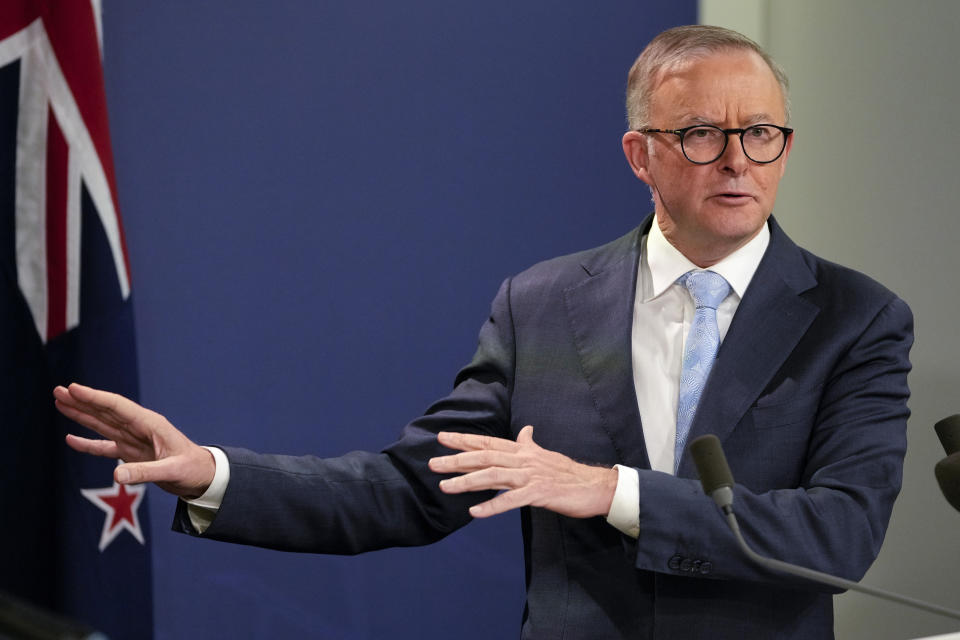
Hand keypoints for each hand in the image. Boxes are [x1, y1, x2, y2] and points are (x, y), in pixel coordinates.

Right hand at [54, 383, 214, 498]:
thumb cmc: (192, 469)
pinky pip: (105, 446)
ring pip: (102, 424)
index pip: (117, 406)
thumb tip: (116, 476)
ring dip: (81, 414)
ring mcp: (133, 440)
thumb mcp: (172, 471)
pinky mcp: (130, 453)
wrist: (202, 476)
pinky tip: (71, 439)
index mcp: (150, 424)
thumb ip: (145, 472)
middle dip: (82, 401)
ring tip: (60, 402)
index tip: (73, 388)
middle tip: (58, 390)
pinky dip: (88, 443)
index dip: (94, 397)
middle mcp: (139, 428)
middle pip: (106, 411)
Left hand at [428, 425, 617, 518]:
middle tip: (433, 463)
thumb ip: (529, 444)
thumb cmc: (568, 473)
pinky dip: (492, 505)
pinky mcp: (539, 493)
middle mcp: (523, 459)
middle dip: (457, 460)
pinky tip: (475, 512)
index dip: (464, 440)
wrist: (594, 486)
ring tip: (446, 487)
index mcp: (523, 450)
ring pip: (493, 476)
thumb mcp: (545, 454)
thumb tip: (525, 430)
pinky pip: (512, 500)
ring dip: (467, 482)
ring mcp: (530, 476)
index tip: (442, 438)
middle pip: (484, 457)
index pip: (488, 443)